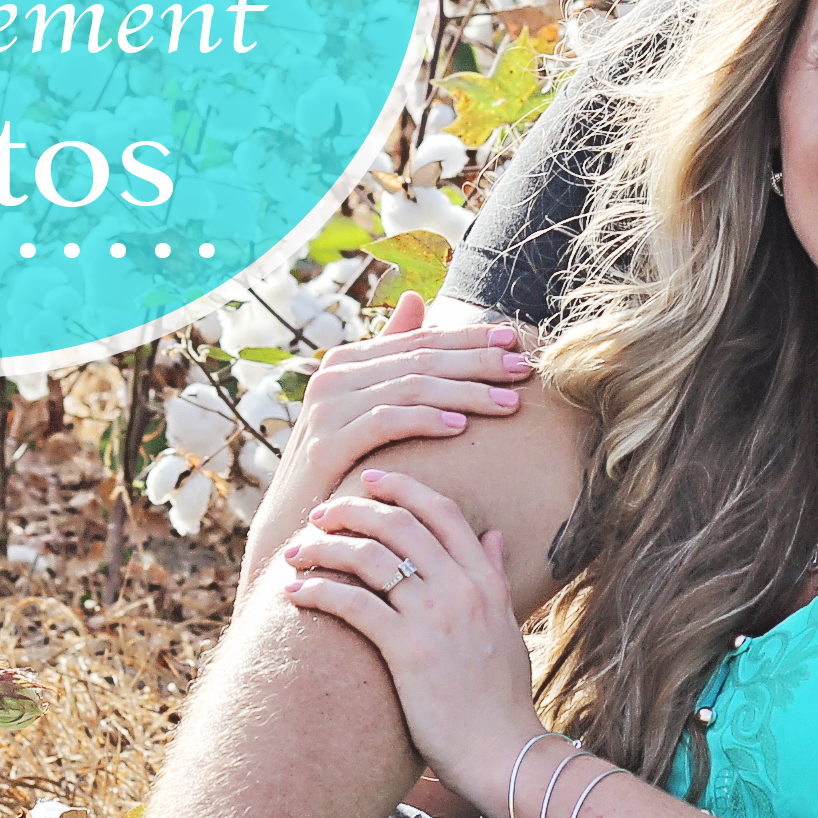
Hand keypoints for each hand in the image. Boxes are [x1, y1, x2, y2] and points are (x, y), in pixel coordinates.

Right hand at [241, 290, 535, 586]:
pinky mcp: (327, 444)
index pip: (420, 339)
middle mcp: (334, 376)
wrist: (294, 519)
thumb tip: (415, 298)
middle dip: (478, 361)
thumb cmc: (341, 464)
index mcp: (348, 360)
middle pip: (421, 360)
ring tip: (507, 403)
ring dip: (465, 393)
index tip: (514, 340)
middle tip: (523, 368)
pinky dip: (426, 420)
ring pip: (411, 388)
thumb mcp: (363, 405)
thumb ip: (389, 355)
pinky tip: (461, 427)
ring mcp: (328, 409)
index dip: (470, 337)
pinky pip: (387, 422)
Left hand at [279, 468, 542, 795]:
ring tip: (297, 551)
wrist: (502, 750)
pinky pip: (353, 604)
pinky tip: (296, 592)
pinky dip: (318, 591)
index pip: (442, 511)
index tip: (369, 480)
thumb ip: (496, 577)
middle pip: (398, 523)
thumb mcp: (508, 625)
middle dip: (351, 509)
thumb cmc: (501, 697)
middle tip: (320, 513)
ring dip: (324, 546)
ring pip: (369, 557)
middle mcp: (461, 589)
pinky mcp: (407, 650)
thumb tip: (493, 536)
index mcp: (484, 581)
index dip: (402, 487)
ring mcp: (434, 618)